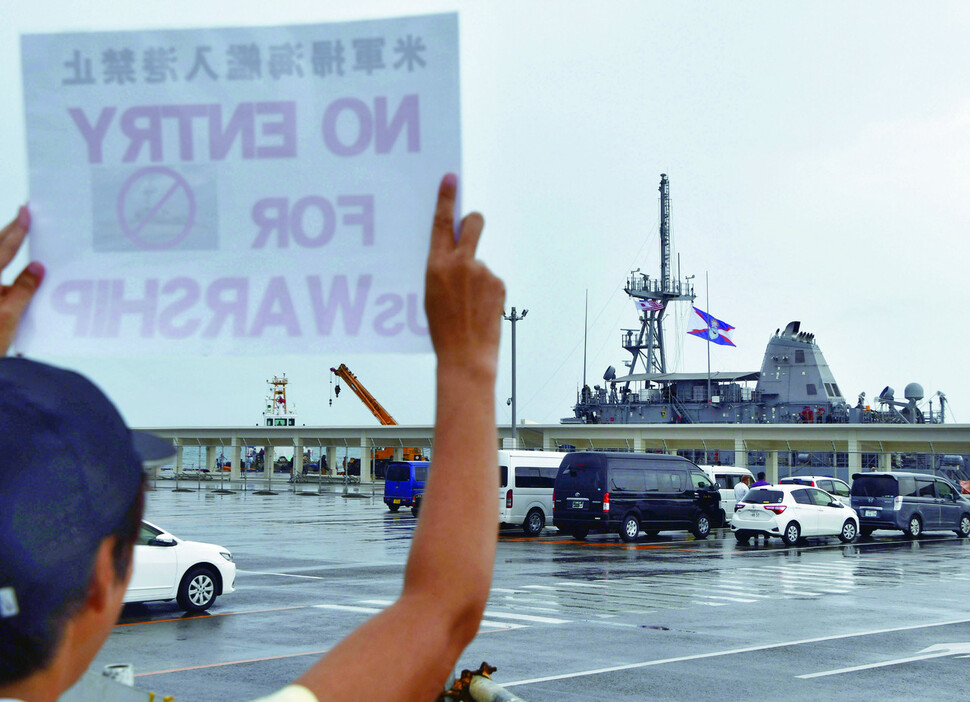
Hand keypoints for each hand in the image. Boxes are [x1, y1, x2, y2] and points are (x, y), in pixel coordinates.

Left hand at [0, 206, 44, 354]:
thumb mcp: (7, 318)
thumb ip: (23, 290)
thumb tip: (37, 268)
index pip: (2, 249)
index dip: (16, 231)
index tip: (26, 212)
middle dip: (8, 234)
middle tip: (22, 217)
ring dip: (5, 253)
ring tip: (19, 240)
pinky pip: (0, 284)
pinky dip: (9, 279)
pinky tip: (20, 281)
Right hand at [424, 174, 504, 375]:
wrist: (465, 355)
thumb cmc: (442, 329)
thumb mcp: (430, 294)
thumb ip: (441, 270)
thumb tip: (453, 256)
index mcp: (436, 265)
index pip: (442, 223)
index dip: (447, 199)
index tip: (451, 178)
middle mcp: (461, 263)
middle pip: (473, 224)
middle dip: (474, 220)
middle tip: (472, 224)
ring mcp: (483, 272)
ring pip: (480, 263)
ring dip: (476, 279)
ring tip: (468, 306)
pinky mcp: (499, 283)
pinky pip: (491, 281)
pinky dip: (486, 293)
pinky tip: (479, 311)